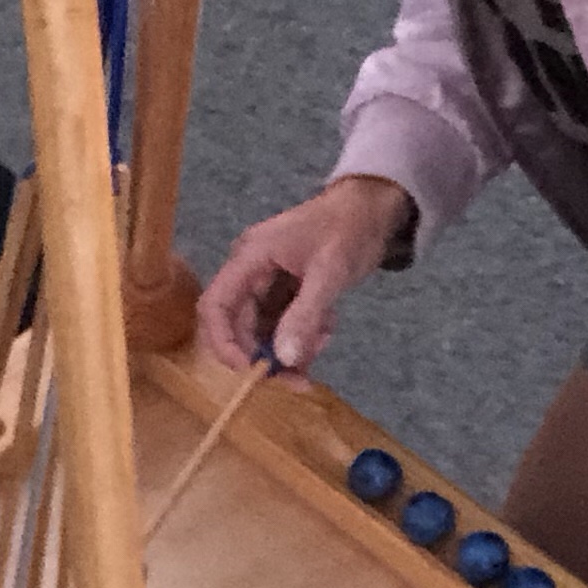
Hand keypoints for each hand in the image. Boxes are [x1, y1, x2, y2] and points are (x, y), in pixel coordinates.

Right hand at [195, 176, 410, 376]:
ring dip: (291, 346)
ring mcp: (267, 281)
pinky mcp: (285, 290)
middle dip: (268, 353)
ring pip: (264, 329)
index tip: (250, 370)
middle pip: (241, 324)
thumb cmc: (349, 229)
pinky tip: (326, 328)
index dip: (223, 342)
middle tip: (299, 378)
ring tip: (324, 339)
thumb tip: (284, 358)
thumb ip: (305, 315)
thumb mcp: (330, 271)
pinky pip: (283, 323)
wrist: (372, 209)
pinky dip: (303, 334)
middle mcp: (251, 271)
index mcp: (250, 257)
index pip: (216, 305)